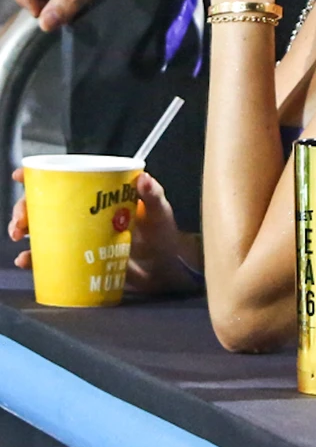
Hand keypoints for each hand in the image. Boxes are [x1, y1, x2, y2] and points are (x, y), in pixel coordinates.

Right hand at [8, 169, 200, 294]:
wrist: (165, 271)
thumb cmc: (163, 235)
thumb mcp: (160, 213)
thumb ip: (154, 196)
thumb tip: (144, 178)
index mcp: (101, 195)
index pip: (68, 179)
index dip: (41, 176)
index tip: (21, 176)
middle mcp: (86, 213)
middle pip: (46, 203)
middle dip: (25, 208)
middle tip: (20, 222)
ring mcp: (81, 236)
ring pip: (42, 228)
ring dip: (25, 230)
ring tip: (20, 237)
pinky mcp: (79, 259)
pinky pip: (50, 257)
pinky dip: (34, 259)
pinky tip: (27, 261)